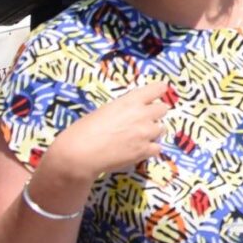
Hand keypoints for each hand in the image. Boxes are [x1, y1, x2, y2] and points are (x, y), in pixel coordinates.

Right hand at [45, 77, 173, 185]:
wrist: (79, 154)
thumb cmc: (83, 130)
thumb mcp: (104, 111)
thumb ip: (122, 109)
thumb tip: (129, 114)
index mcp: (130, 101)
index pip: (157, 89)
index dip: (158, 91)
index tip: (157, 93)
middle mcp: (142, 115)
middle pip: (163, 109)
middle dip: (155, 113)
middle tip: (143, 120)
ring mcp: (146, 133)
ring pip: (161, 129)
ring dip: (153, 132)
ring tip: (138, 137)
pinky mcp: (145, 151)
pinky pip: (157, 148)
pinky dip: (149, 149)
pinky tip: (138, 151)